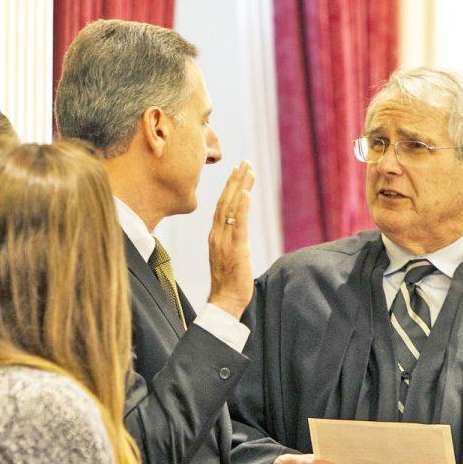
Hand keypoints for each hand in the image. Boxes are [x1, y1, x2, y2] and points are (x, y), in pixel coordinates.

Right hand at [207, 161, 254, 318]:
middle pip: (225, 201)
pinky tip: (246, 192)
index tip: (237, 171)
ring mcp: (224, 241)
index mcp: (214, 236)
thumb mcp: (228, 257)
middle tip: (244, 162)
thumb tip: (237, 233)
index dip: (229, 188)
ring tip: (248, 169)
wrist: (224, 301)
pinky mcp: (235, 248)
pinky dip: (241, 207)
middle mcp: (216, 235)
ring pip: (231, 207)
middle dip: (235, 180)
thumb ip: (231, 242)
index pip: (221, 206)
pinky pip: (237, 224)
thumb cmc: (228, 283)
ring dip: (240, 187)